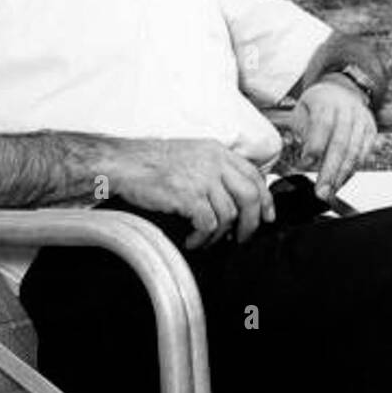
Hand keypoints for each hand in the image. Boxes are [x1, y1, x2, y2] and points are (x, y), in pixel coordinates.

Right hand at [113, 138, 274, 249]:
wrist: (124, 164)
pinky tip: (192, 241)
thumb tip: (234, 196)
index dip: (265, 199)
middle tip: (243, 238)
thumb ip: (215, 168)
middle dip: (252, 222)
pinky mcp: (189, 196)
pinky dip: (203, 238)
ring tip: (207, 241)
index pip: (254, 175)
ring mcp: (203, 179)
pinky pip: (209, 224)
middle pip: (250, 195)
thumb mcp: (192, 154)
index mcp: (218, 151)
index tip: (267, 216)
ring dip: (221, 235)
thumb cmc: (153, 162)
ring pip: (230, 214)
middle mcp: (215, 162)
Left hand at [293, 76, 376, 199]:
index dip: (314, 146)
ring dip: (342, 175)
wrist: (342, 89)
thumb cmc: (318, 103)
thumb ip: (302, 130)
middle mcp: (347, 110)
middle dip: (330, 171)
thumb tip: (307, 157)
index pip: (322, 124)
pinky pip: (364, 154)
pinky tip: (341, 182)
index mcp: (326, 101)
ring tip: (330, 192)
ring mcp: (362, 120)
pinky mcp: (371, 131)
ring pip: (354, 151)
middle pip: (340, 143)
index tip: (304, 164)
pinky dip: (352, 170)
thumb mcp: (302, 109)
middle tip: (321, 191)